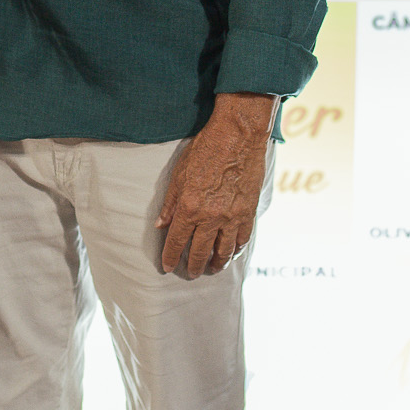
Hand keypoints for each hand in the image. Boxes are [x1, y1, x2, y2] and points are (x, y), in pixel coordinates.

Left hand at [157, 93, 276, 278]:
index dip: (170, 257)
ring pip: (224, 251)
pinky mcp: (249, 212)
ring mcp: (232, 217)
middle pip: (200, 252)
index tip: (167, 266)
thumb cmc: (205, 149)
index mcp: (189, 208)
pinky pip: (242, 239)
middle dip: (193, 267)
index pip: (176, 241)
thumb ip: (170, 203)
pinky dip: (235, 249)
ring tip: (211, 269)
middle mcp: (211, 217)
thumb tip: (161, 224)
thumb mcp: (179, 174)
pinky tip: (231, 252)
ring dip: (216, 263)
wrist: (238, 135)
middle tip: (190, 274)